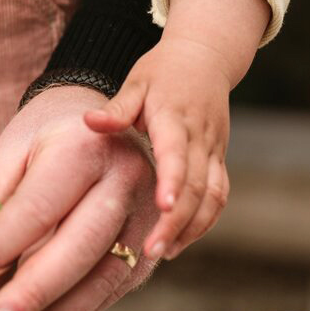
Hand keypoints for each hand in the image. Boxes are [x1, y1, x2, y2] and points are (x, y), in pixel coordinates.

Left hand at [0, 86, 158, 310]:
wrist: (111, 121)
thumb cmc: (52, 134)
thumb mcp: (16, 147)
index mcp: (84, 147)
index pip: (36, 209)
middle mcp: (125, 179)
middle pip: (78, 248)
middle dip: (31, 295)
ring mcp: (148, 214)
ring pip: (103, 277)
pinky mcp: (154, 245)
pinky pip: (115, 288)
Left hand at [84, 37, 230, 260]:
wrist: (206, 57)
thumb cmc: (163, 71)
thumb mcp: (137, 81)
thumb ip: (117, 107)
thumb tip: (89, 122)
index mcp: (175, 117)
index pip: (178, 154)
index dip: (173, 182)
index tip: (163, 208)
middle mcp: (201, 137)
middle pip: (196, 186)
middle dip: (176, 221)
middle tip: (152, 250)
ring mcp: (215, 150)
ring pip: (213, 196)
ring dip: (192, 228)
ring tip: (165, 252)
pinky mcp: (220, 159)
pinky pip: (218, 195)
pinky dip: (204, 221)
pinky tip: (180, 240)